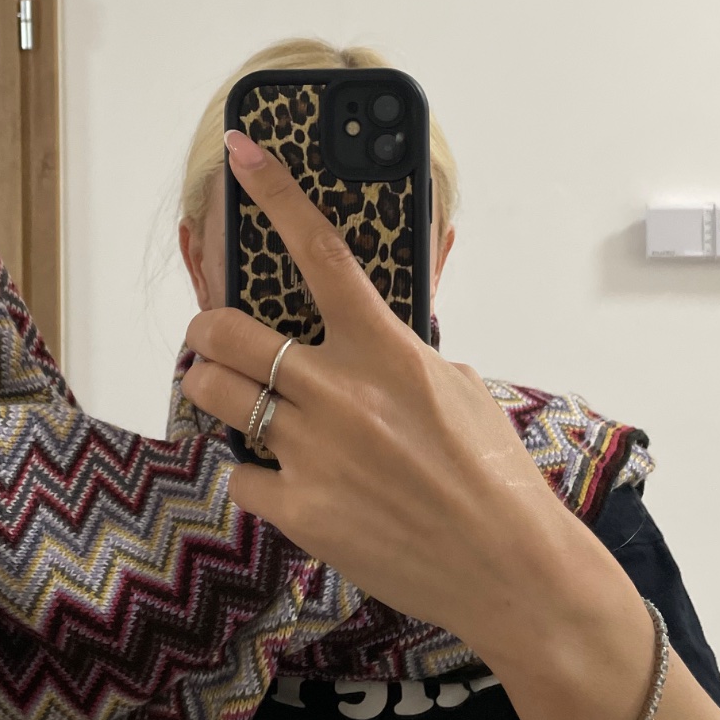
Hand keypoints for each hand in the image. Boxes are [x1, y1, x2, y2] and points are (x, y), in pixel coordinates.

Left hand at [181, 129, 592, 660]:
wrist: (511, 569)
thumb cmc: (494, 476)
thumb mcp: (454, 388)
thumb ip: (396, 355)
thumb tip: (355, 337)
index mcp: (386, 350)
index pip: (320, 252)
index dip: (275, 194)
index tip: (242, 150)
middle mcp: (341, 392)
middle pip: (226, 332)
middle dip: (209, 332)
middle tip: (217, 343)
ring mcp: (313, 452)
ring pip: (213, 393)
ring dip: (214, 390)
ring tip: (236, 402)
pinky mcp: (298, 509)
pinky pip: (239, 473)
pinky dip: (254, 474)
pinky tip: (288, 482)